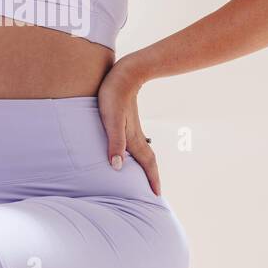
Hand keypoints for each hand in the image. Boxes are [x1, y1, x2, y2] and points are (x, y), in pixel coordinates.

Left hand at [96, 56, 160, 195]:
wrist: (124, 73)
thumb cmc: (114, 95)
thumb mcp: (111, 119)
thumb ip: (114, 141)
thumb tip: (118, 166)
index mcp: (133, 138)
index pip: (146, 163)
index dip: (151, 179)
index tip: (157, 195)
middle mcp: (136, 135)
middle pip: (148, 159)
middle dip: (152, 176)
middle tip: (155, 191)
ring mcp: (133, 127)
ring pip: (143, 151)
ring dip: (146, 165)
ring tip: (145, 175)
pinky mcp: (128, 120)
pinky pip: (136, 142)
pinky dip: (137, 153)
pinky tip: (130, 152)